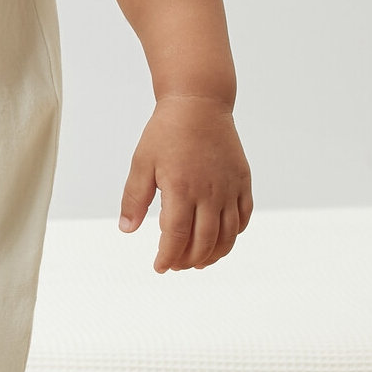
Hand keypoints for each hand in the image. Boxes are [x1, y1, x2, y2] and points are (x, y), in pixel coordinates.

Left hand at [119, 95, 252, 271]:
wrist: (199, 104)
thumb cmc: (166, 131)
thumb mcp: (141, 163)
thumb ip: (134, 198)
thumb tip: (127, 229)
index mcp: (181, 189)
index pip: (176, 236)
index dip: (168, 256)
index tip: (160, 266)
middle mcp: (210, 192)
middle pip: (204, 241)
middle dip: (189, 260)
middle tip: (177, 266)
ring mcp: (229, 187)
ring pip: (228, 235)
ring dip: (214, 254)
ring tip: (199, 262)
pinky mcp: (242, 181)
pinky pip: (244, 216)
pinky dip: (234, 234)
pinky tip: (221, 240)